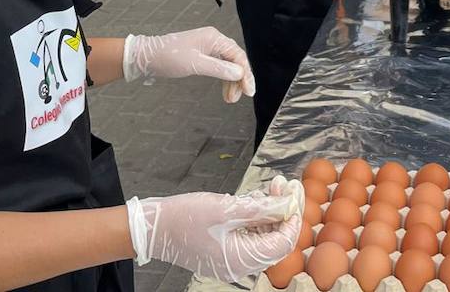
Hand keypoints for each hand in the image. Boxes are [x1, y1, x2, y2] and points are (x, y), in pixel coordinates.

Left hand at [124, 28, 254, 102]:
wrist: (147, 56)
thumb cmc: (169, 57)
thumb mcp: (195, 64)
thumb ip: (219, 69)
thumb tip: (239, 73)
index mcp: (214, 38)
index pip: (238, 56)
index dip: (246, 74)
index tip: (249, 91)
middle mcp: (214, 40)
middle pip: (235, 60)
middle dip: (239, 80)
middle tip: (239, 98)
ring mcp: (208, 48)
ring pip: (228, 66)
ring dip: (231, 82)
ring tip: (230, 99)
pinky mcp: (202, 56)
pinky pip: (219, 67)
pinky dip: (222, 80)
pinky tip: (225, 91)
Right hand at [127, 182, 301, 279]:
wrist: (153, 228)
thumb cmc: (185, 218)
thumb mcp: (228, 208)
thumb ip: (262, 208)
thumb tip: (289, 203)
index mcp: (241, 260)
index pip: (283, 243)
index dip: (294, 217)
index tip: (296, 193)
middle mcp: (239, 266)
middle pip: (275, 240)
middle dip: (283, 211)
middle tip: (285, 185)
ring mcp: (231, 261)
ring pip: (263, 237)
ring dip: (270, 212)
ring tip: (271, 186)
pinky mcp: (225, 252)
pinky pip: (249, 237)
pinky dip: (256, 218)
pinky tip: (255, 199)